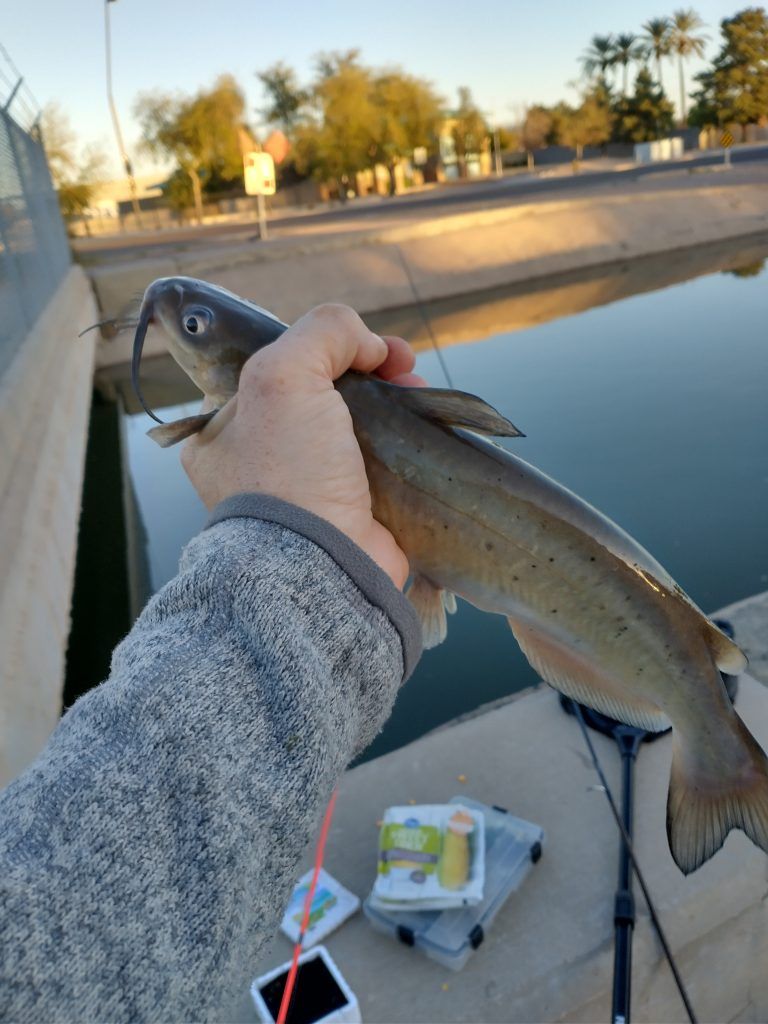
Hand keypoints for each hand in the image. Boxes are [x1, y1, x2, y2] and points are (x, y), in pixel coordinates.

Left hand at [181, 304, 424, 588]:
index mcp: (224, 428)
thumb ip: (321, 333)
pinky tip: (422, 424)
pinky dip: (404, 438)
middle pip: (321, 390)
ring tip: (417, 390)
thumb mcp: (283, 375)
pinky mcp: (352, 509)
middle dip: (367, 368)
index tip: (363, 343)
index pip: (275, 367)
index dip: (323, 345)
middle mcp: (261, 457)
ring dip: (391, 397)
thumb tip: (370, 344)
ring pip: (355, 421)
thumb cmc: (288, 472)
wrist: (324, 566)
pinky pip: (379, 459)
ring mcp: (308, 486)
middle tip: (400, 364)